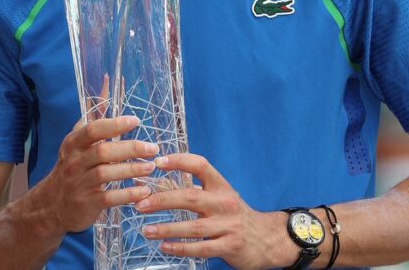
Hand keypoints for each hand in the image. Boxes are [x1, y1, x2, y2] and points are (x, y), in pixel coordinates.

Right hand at [32, 115, 162, 234]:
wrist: (51, 206)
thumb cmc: (71, 171)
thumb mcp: (75, 147)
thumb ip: (93, 124)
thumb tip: (107, 90)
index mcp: (72, 145)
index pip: (92, 130)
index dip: (114, 124)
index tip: (136, 121)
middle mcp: (73, 162)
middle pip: (102, 151)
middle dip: (130, 148)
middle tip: (153, 148)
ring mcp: (79, 183)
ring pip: (105, 174)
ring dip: (131, 170)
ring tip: (151, 167)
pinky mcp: (86, 203)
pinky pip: (108, 197)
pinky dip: (128, 194)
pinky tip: (144, 191)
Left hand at [136, 153, 289, 269]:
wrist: (268, 240)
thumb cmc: (235, 215)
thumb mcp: (220, 197)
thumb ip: (194, 190)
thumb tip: (160, 182)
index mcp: (221, 186)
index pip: (200, 165)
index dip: (178, 160)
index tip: (157, 162)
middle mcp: (225, 203)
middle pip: (190, 197)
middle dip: (162, 200)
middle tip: (141, 204)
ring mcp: (229, 226)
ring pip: (193, 227)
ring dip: (167, 229)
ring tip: (147, 230)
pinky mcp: (230, 246)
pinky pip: (201, 248)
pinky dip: (181, 248)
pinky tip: (165, 246)